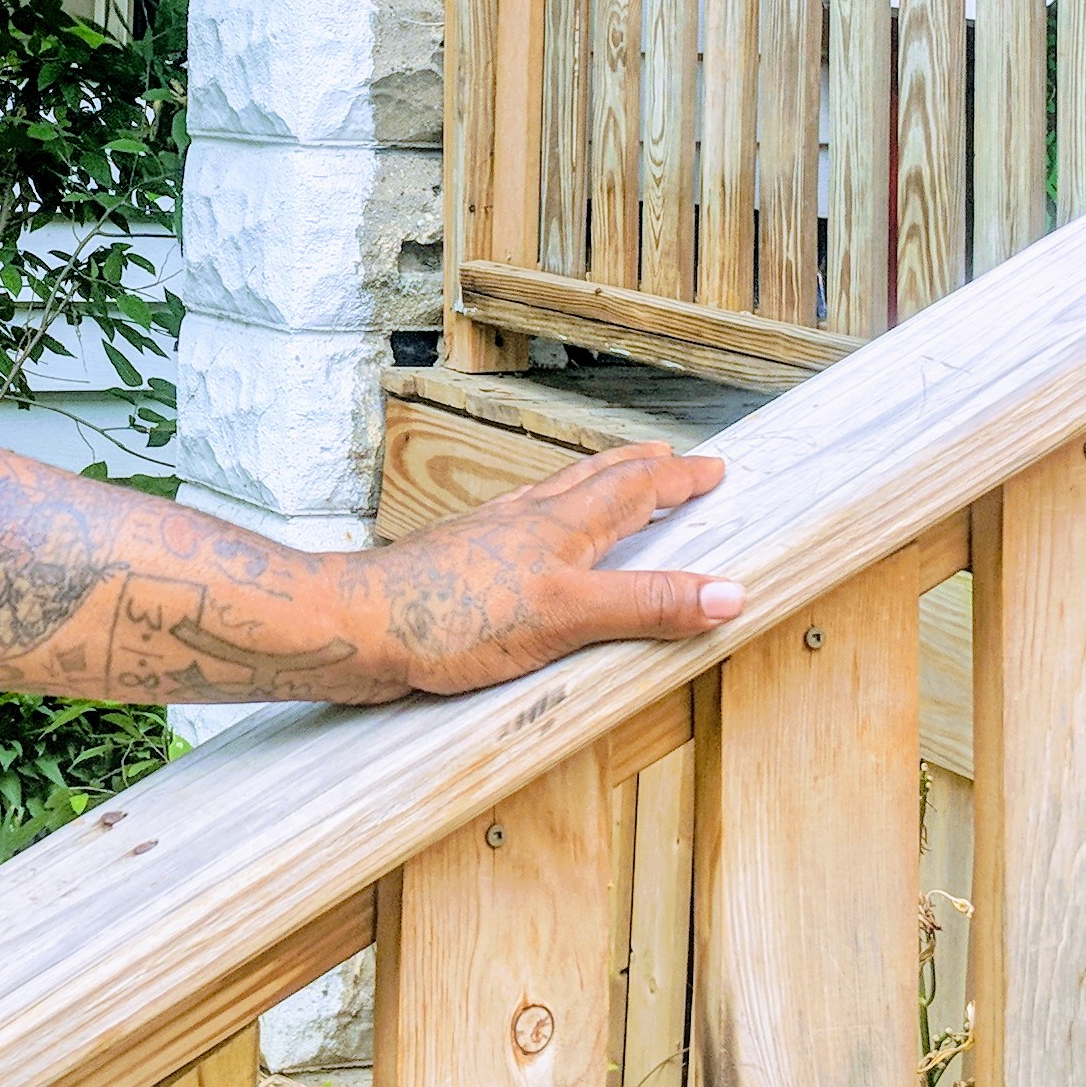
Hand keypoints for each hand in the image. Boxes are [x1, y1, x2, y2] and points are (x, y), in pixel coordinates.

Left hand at [355, 443, 740, 698]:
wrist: (357, 626)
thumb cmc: (449, 615)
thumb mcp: (567, 615)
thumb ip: (645, 604)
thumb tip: (727, 591)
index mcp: (560, 526)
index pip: (635, 488)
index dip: (679, 479)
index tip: (714, 469)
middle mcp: (525, 521)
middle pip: (593, 481)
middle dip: (638, 470)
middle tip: (669, 460)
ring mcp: (488, 540)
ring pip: (554, 501)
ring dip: (592, 491)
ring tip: (609, 490)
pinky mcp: (460, 569)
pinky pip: (519, 533)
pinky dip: (546, 527)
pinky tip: (531, 548)